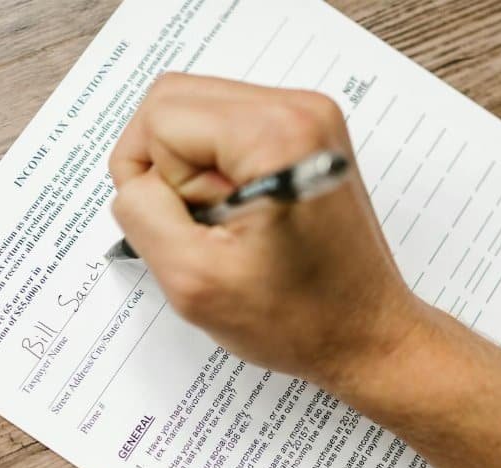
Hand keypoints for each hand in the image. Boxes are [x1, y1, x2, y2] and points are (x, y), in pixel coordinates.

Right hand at [109, 74, 428, 389]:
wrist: (366, 333)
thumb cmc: (300, 319)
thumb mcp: (193, 281)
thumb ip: (142, 214)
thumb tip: (134, 180)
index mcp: (277, 134)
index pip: (160, 118)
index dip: (153, 181)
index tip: (196, 229)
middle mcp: (299, 109)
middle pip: (174, 101)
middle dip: (167, 169)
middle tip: (207, 225)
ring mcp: (308, 116)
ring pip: (196, 113)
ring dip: (192, 173)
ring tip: (230, 224)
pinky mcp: (306, 133)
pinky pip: (224, 129)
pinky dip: (216, 172)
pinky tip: (244, 216)